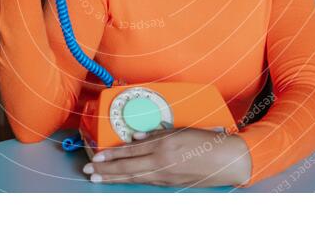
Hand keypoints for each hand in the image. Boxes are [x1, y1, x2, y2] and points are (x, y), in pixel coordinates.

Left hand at [82, 127, 251, 187]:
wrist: (226, 160)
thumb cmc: (205, 140)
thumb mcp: (180, 130)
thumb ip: (156, 134)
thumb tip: (134, 138)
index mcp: (164, 145)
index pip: (131, 150)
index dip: (111, 154)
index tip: (96, 156)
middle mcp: (162, 162)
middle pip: (127, 167)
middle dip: (105, 169)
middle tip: (88, 171)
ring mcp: (165, 175)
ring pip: (133, 177)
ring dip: (113, 178)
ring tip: (98, 179)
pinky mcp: (170, 183)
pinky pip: (145, 181)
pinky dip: (130, 180)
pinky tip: (121, 180)